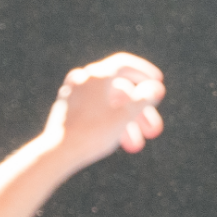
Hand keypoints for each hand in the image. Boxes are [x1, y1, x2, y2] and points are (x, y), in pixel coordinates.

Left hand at [43, 52, 164, 171]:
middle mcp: (83, 78)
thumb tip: (156, 87)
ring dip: (126, 123)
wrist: (58, 152)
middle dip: (139, 112)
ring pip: (107, 104)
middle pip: (119, 91)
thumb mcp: (124, 116)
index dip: (144, 72)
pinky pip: (93, 109)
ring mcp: (73, 92)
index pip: (125, 64)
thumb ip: (143, 99)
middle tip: (153, 131)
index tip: (158, 83)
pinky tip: (118, 141)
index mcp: (98, 75)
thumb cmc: (93, 134)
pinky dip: (107, 122)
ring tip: (136, 146)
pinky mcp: (66, 107)